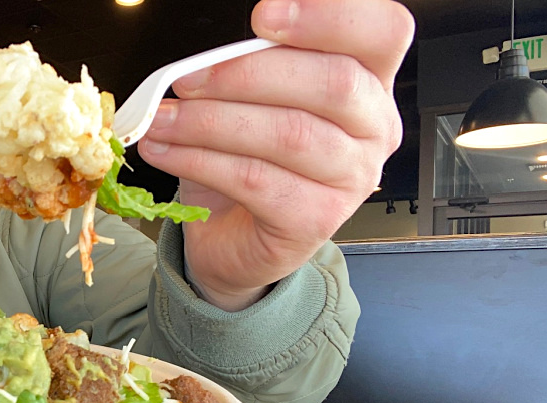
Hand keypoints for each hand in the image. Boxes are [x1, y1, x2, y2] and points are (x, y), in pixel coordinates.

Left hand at [138, 0, 413, 310]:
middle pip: (334, 83)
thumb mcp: (252, 100)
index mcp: (369, 81)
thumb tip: (203, 58)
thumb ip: (250, 68)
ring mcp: (352, 179)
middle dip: (248, 74)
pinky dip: (200, 161)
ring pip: (288, 134)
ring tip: (162, 120)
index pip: (384, 32)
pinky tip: (166, 151)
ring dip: (210, 122)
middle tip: (188, 79)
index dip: (330, 17)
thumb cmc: (249, 159)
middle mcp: (374, 128)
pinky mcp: (316, 220)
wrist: (234, 236)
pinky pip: (256, 180)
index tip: (263, 17)